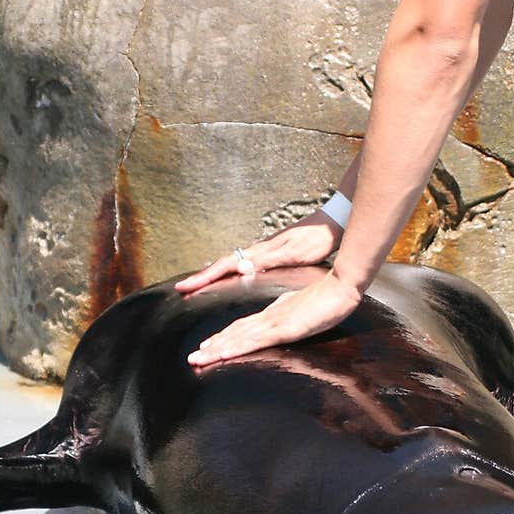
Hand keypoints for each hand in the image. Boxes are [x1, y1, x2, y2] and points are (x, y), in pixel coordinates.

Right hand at [175, 210, 343, 295]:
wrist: (330, 224)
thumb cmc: (315, 240)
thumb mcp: (292, 254)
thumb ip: (267, 261)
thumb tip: (240, 268)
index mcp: (259, 254)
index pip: (224, 267)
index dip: (204, 278)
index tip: (185, 287)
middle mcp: (257, 252)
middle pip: (222, 265)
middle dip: (202, 278)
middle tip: (182, 288)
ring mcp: (263, 252)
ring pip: (230, 264)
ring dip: (213, 275)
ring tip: (198, 285)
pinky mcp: (270, 255)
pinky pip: (241, 265)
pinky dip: (229, 273)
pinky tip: (230, 278)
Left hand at [186, 268, 362, 365]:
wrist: (342, 286)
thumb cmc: (333, 299)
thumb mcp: (310, 312)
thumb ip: (298, 319)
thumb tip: (292, 326)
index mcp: (276, 312)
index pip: (246, 326)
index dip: (227, 336)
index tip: (212, 345)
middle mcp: (270, 317)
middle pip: (236, 332)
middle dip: (214, 345)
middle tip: (193, 357)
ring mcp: (274, 322)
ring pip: (238, 338)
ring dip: (216, 349)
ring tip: (196, 359)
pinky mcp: (281, 328)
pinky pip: (252, 341)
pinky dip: (233, 348)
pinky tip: (219, 354)